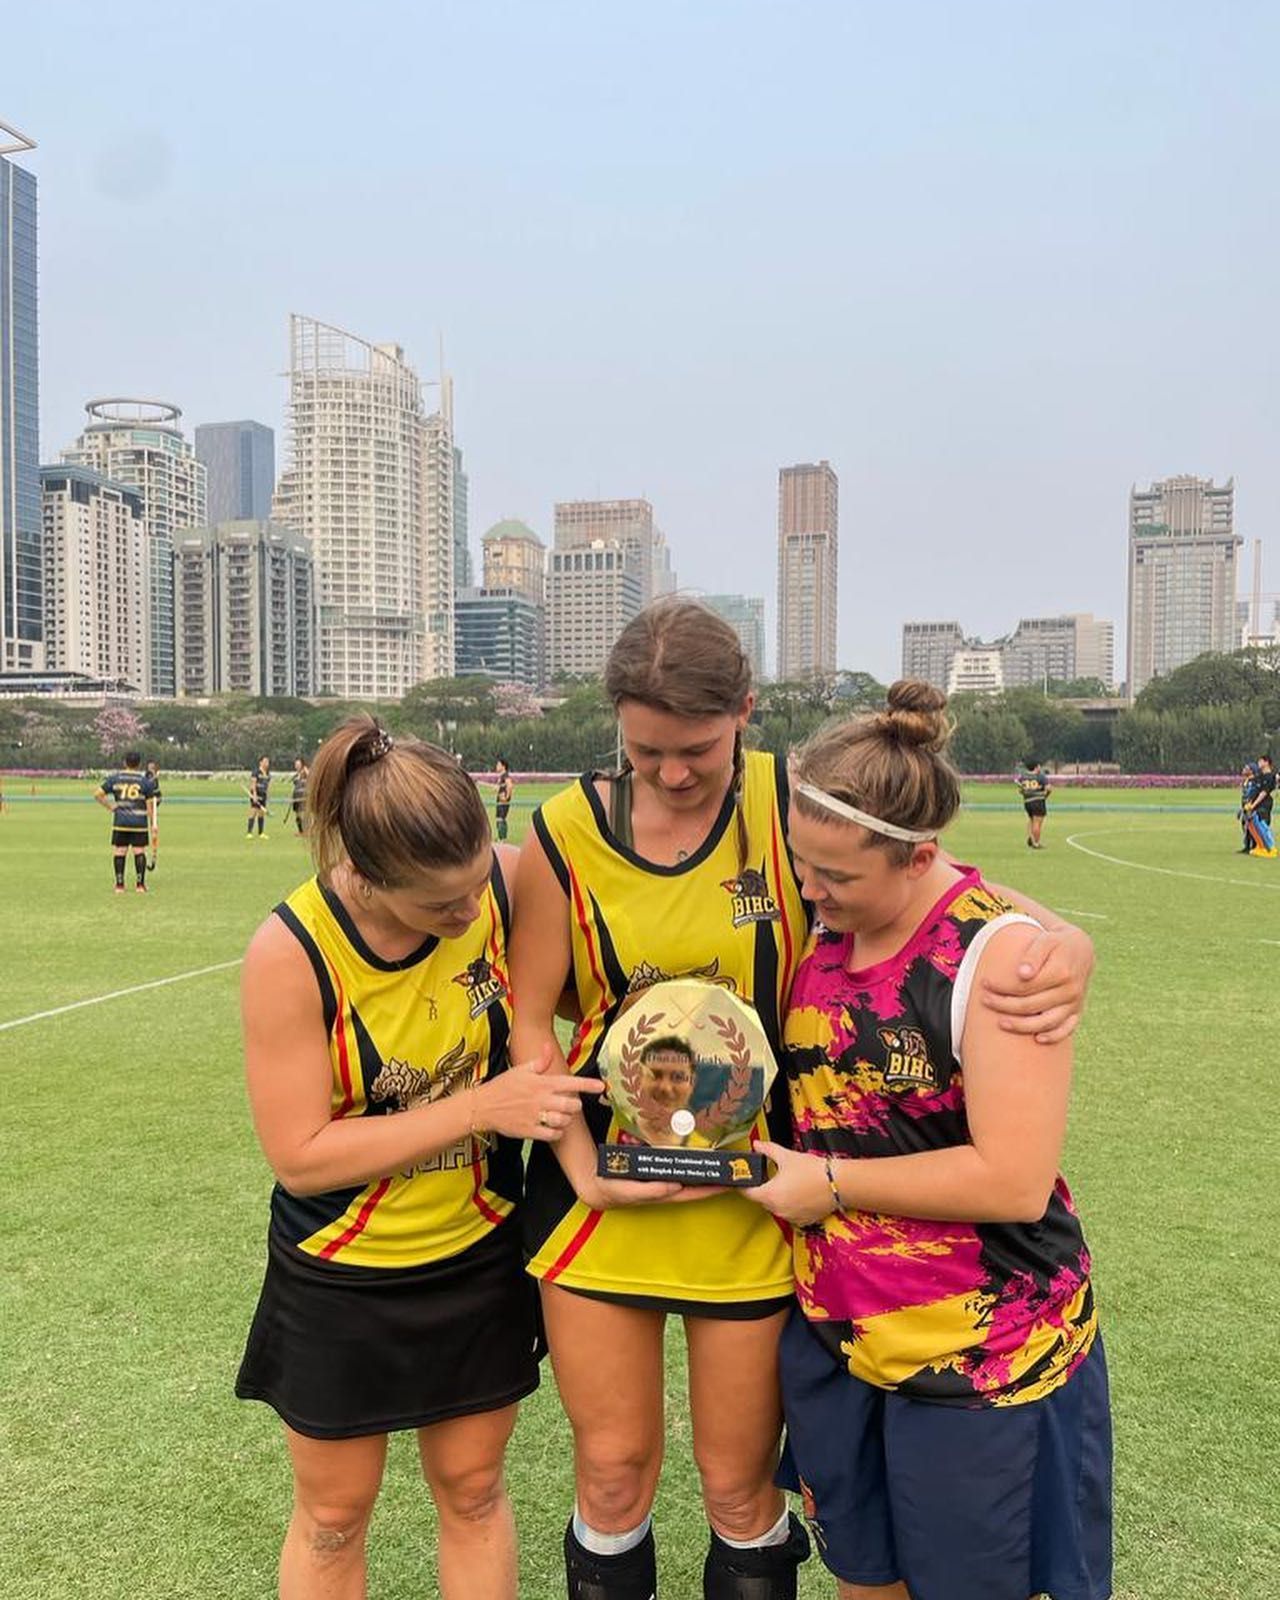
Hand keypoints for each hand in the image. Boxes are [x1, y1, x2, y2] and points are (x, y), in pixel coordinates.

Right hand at [473, 1044, 604, 1141]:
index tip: (602, 1087)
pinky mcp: (530, 1131)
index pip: (570, 1083)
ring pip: (564, 1121)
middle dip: (575, 1105)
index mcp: (541, 1083)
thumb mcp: (521, 1069)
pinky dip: (557, 1132)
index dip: (588, 1085)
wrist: (483, 1106)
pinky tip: (553, 1127)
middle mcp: (541, 1099)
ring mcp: (535, 1116)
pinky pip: (553, 1135)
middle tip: (569, 1104)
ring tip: (560, 1116)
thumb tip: (548, 1046)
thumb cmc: (503, 1086)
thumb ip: (540, 1061)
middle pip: (571, 1105)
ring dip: (566, 1119)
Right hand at [571, 1170, 718, 1210]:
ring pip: (688, 1174)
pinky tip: (692, 1151)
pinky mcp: (655, 1171)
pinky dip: (686, 1161)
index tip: (730, 1183)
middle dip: (714, 1177)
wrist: (596, 1185)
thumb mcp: (630, 1191)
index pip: (694, 1193)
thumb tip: (674, 1185)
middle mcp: (667, 1186)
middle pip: (696, 1183)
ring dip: (703, 1168)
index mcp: (665, 1193)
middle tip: (732, 1167)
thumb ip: (651, 1191)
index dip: (713, 1189)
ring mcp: (662, 1179)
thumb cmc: (614, 1190)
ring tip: (719, 1158)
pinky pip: (676, 1165)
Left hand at [744, 1142, 832, 1226]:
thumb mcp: (786, 1156)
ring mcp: (790, 1217)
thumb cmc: (812, 1170)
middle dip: (765, 1188)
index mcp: (769, 1195)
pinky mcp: (801, 1221)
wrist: (837, 1183)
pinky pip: (789, 1213)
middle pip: (762, 1199)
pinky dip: (790, 1205)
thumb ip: (767, 1150)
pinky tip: (799, 1194)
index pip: (747, 1192)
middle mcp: (777, 1209)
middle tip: (774, 1176)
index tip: (744, 1179)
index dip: (744, 1184)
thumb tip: (756, 1144)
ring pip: (776, 1207)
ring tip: (790, 1183)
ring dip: (778, 1197)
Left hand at [981, 924, 1093, 1043]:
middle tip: (985, 1000)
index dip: (1003, 987)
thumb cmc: (1056, 943)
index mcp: (1061, 972)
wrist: (1081, 949)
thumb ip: (1033, 955)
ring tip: (1000, 1023)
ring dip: (1022, 1025)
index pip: (1026, 986)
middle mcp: (1070, 990)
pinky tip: (1037, 1039)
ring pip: (1047, 1022)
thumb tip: (1022, 974)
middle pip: (1032, 1005)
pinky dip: (1054, 1036)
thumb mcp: (1045, 940)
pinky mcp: (1076, 1011)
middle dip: (1004, 1005)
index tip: (985, 983)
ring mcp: (1074, 1003)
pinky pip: (1067, 1029)